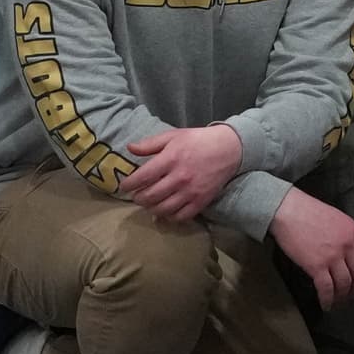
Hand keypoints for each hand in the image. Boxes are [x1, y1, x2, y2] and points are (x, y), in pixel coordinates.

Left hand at [120, 121, 245, 225]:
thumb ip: (150, 144)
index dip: (129, 184)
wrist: (228, 148)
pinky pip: (180, 216)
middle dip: (138, 198)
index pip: (142, 177)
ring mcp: (191, 192)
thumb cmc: (197, 140)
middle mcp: (179, 177)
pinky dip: (169, 217)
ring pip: (163, 209)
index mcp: (170, 159)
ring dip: (151, 208)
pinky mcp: (201, 201)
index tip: (124, 186)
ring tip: (149, 203)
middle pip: (150, 196)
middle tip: (136, 196)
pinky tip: (165, 211)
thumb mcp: (173, 136)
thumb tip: (129, 148)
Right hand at [270, 188, 353, 306]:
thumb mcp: (335, 217)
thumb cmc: (307, 211)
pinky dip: (328, 299)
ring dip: (344, 296)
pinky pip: (327, 288)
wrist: (288, 210)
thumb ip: (344, 232)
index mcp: (353, 230)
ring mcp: (333, 256)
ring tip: (340, 302)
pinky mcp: (317, 266)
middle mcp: (347, 244)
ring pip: (345, 283)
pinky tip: (326, 305)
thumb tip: (346, 249)